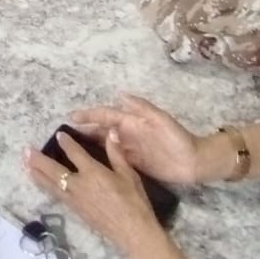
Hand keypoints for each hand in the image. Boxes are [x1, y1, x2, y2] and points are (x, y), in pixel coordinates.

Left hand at [25, 129, 164, 258]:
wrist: (133, 233)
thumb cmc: (134, 202)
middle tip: (26, 152)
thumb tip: (111, 132)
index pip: (74, 153)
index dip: (66, 142)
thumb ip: (117, 153)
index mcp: (93, 172)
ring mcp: (75, 200)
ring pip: (51, 184)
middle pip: (54, 170)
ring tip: (26, 166)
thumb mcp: (129, 175)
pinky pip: (57, 196)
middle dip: (39, 160)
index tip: (58, 135)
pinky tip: (43, 185)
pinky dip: (46, 188)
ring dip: (37, 174)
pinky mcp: (76, 212)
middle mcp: (79, 185)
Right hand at [70, 94, 203, 184]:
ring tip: (72, 148)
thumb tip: (120, 94)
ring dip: (90, 144)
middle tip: (65, 135)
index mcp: (132, 121)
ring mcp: (130, 149)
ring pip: (105, 144)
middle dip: (85, 130)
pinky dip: (101, 158)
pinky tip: (90, 163)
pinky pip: (113, 159)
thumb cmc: (178, 138)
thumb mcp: (161, 119)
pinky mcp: (133, 164)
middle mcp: (128, 133)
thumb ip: (142, 107)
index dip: (90, 115)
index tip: (72, 117)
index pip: (106, 115)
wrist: (194, 162)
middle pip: (102, 130)